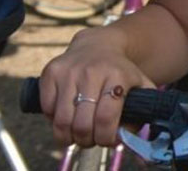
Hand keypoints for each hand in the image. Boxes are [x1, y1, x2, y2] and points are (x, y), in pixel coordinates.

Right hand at [39, 28, 154, 147]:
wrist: (98, 45)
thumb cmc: (120, 73)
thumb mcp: (140, 85)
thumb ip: (141, 111)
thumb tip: (125, 137)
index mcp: (117, 76)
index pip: (106, 117)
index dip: (105, 137)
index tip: (107, 141)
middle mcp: (92, 72)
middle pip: (82, 123)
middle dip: (86, 140)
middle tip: (90, 141)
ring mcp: (69, 71)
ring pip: (62, 120)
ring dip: (68, 136)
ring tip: (77, 135)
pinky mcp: (51, 72)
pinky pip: (47, 109)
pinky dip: (54, 120)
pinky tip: (66, 117)